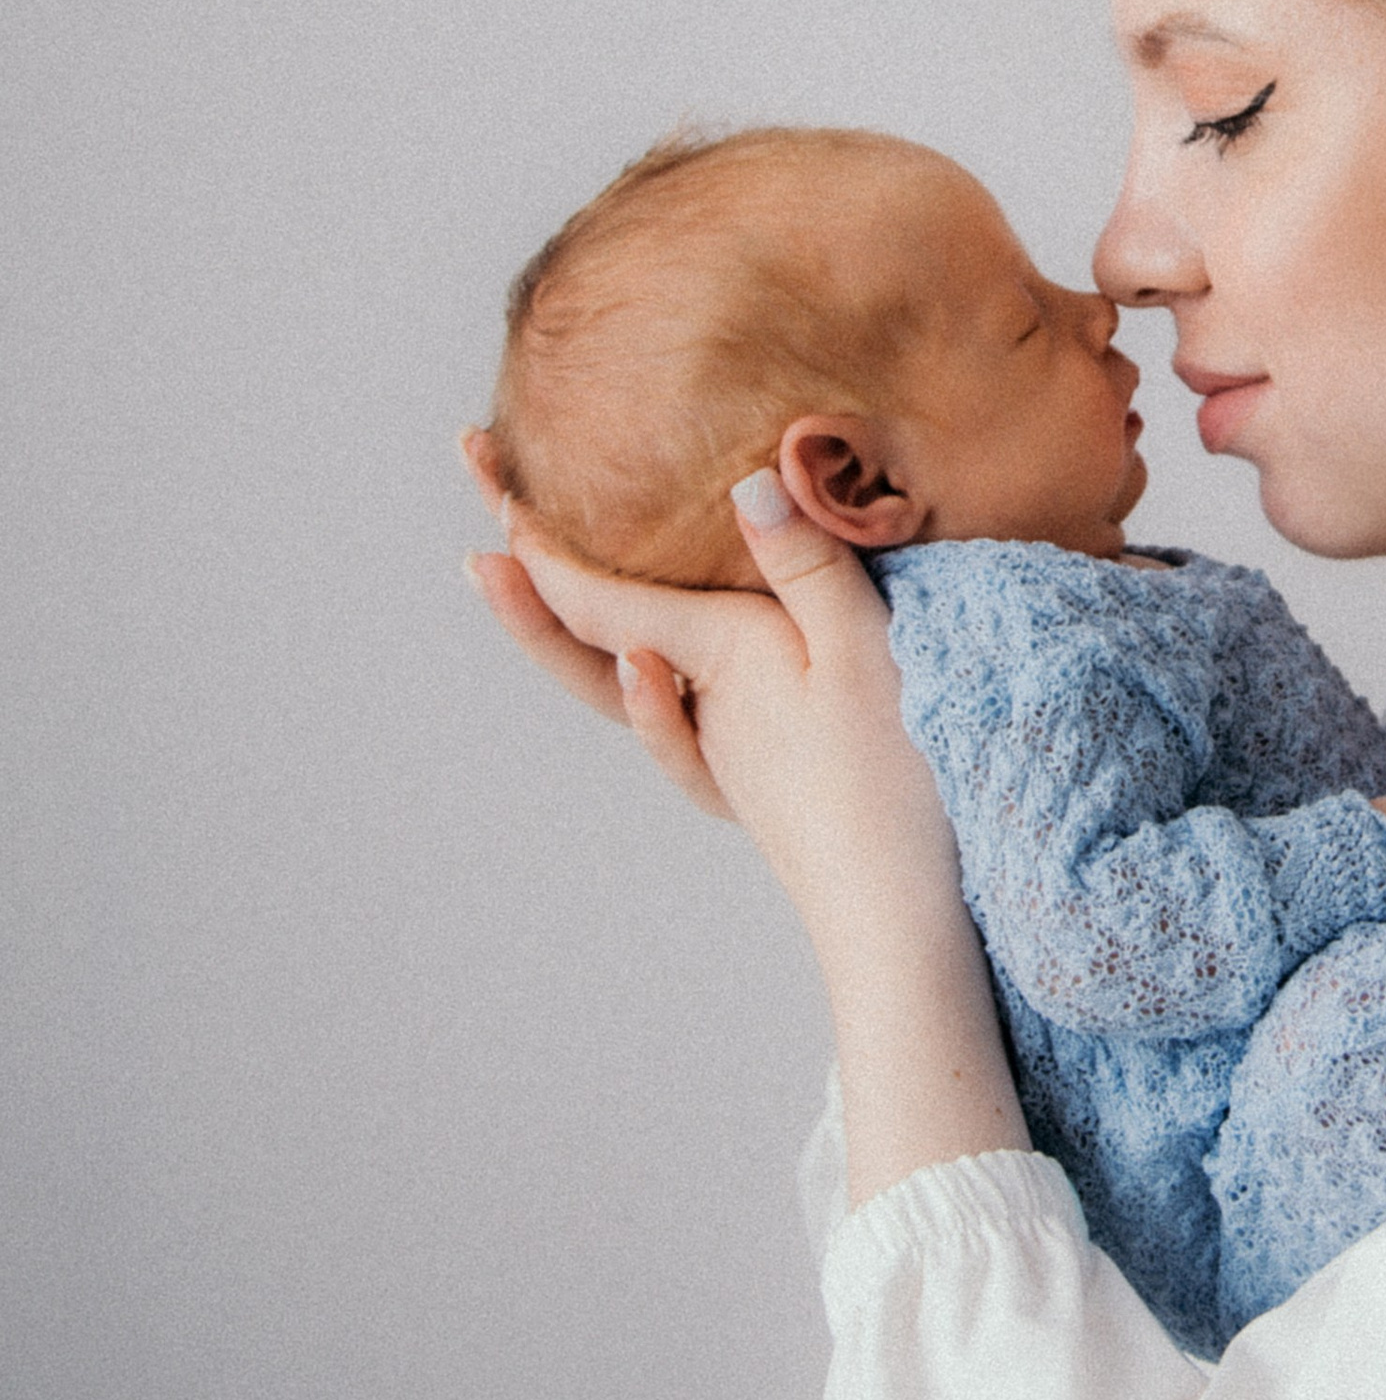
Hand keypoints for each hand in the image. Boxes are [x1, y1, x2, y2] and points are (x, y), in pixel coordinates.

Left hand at [461, 439, 1025, 1200]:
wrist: (897, 915)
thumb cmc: (891, 778)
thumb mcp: (863, 652)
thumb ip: (806, 566)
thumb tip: (745, 485)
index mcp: (719, 658)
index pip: (603, 598)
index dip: (542, 544)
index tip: (490, 487)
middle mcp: (700, 704)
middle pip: (588, 643)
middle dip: (529, 586)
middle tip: (475, 538)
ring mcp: (721, 751)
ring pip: (619, 685)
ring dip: (566, 637)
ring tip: (518, 590)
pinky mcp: (754, 785)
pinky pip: (672, 735)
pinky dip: (641, 697)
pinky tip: (642, 670)